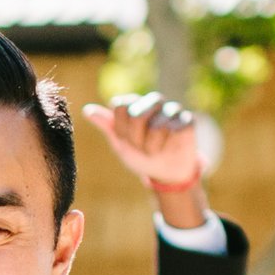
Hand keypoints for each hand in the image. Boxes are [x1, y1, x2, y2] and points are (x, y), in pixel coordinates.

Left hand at [85, 94, 210, 226]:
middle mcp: (153, 102)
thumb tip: (87, 110)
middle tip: (141, 147)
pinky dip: (168, 145)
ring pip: (156, 125)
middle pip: (137, 113)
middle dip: (135, 138)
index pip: (120, 105)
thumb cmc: (141, 155)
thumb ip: (107, 126)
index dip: (121, 128)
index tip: (126, 139)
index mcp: (134, 104)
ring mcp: (171, 110)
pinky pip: (174, 130)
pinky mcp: (187, 121)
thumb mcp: (120, 143)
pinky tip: (170, 147)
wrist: (164, 173)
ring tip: (155, 149)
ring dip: (151, 145)